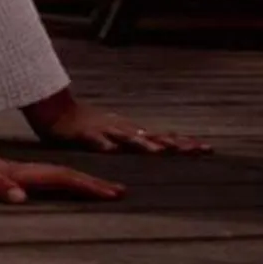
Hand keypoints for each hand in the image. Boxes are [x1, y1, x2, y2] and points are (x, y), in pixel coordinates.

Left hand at [0, 109, 124, 203]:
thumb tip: (17, 194)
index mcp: (9, 172)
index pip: (54, 177)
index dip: (83, 185)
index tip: (111, 192)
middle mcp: (12, 170)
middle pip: (58, 174)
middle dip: (90, 182)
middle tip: (120, 191)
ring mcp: (6, 171)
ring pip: (49, 175)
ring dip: (77, 180)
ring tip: (101, 188)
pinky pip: (35, 179)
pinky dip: (56, 182)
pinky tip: (59, 187)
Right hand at [23, 88, 208, 155]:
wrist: (55, 110)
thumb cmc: (86, 125)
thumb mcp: (115, 133)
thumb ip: (135, 142)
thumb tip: (160, 149)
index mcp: (131, 131)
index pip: (162, 137)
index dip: (184, 142)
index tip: (207, 149)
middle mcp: (123, 129)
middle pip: (153, 137)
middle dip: (175, 144)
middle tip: (198, 150)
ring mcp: (105, 130)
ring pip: (127, 137)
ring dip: (143, 144)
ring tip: (158, 152)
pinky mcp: (83, 134)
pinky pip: (94, 139)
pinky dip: (103, 143)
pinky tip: (110, 150)